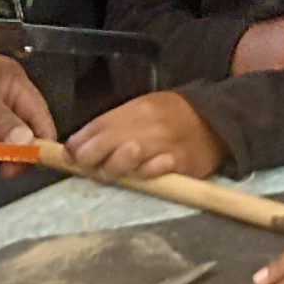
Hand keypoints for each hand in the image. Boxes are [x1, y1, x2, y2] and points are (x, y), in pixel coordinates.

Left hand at [63, 92, 226, 181]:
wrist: (215, 121)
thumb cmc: (172, 118)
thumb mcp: (143, 110)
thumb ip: (114, 125)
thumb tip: (79, 145)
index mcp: (138, 108)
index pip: (101, 124)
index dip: (80, 142)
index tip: (67, 155)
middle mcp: (150, 124)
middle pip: (109, 142)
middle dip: (89, 157)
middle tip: (84, 167)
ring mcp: (166, 143)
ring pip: (128, 157)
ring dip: (112, 169)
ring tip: (109, 174)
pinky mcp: (182, 162)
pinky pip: (156, 170)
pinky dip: (145, 174)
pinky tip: (142, 174)